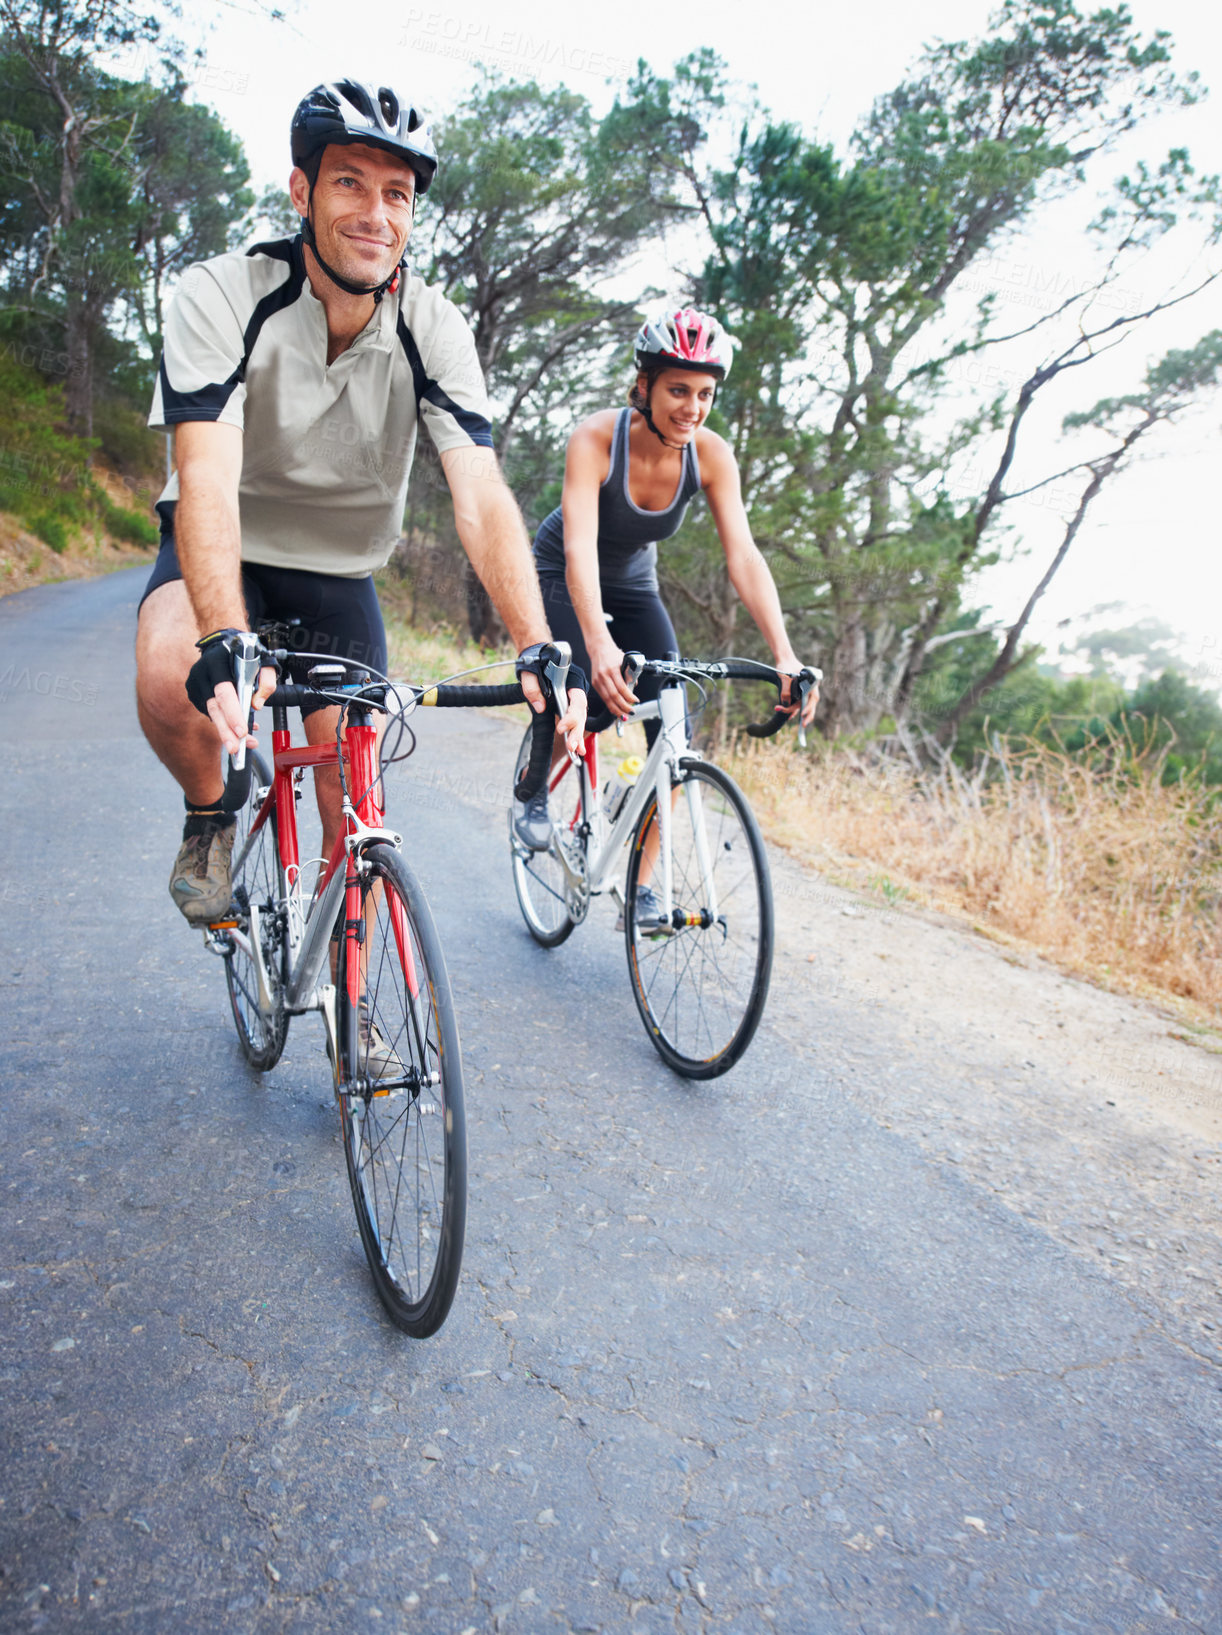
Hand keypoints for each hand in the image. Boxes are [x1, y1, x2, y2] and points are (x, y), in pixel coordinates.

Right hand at [185, 630, 275, 755]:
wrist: (222, 642)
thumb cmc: (244, 652)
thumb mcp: (264, 660)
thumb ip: (266, 682)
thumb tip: (256, 706)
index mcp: (216, 663)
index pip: (224, 693)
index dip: (233, 714)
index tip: (241, 732)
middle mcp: (202, 674)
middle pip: (214, 708)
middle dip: (226, 732)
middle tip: (236, 750)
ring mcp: (195, 684)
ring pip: (212, 713)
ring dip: (228, 730)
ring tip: (245, 743)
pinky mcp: (195, 693)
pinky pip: (211, 712)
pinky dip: (225, 722)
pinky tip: (238, 727)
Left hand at [520, 661, 585, 756]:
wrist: (536, 656)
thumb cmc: (535, 662)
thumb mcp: (529, 672)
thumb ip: (533, 688)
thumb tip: (539, 706)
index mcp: (572, 679)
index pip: (577, 700)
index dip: (571, 716)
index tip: (560, 727)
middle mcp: (576, 690)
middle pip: (580, 713)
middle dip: (576, 731)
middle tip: (571, 746)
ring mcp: (573, 699)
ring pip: (580, 719)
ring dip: (577, 736)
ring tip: (576, 751)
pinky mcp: (568, 706)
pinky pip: (574, 721)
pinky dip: (574, 734)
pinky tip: (575, 748)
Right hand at [589, 639, 636, 719]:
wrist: (599, 649)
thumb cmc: (613, 654)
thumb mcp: (625, 661)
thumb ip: (630, 674)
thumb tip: (634, 687)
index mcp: (612, 669)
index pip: (622, 688)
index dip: (629, 697)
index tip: (636, 702)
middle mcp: (603, 676)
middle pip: (614, 696)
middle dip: (623, 706)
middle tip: (631, 712)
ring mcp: (598, 680)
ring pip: (607, 699)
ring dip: (616, 709)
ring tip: (624, 715)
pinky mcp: (595, 684)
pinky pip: (603, 697)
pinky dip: (610, 705)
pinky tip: (616, 710)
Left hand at [779, 666, 819, 727]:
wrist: (784, 660)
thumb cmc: (787, 666)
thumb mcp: (785, 676)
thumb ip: (786, 688)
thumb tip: (785, 702)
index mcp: (811, 683)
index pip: (812, 697)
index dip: (808, 707)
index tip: (803, 713)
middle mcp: (809, 688)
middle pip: (810, 704)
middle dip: (807, 716)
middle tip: (804, 725)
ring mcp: (804, 692)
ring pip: (803, 705)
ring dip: (796, 713)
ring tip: (788, 719)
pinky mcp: (798, 694)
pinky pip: (797, 704)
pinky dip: (793, 711)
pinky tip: (788, 717)